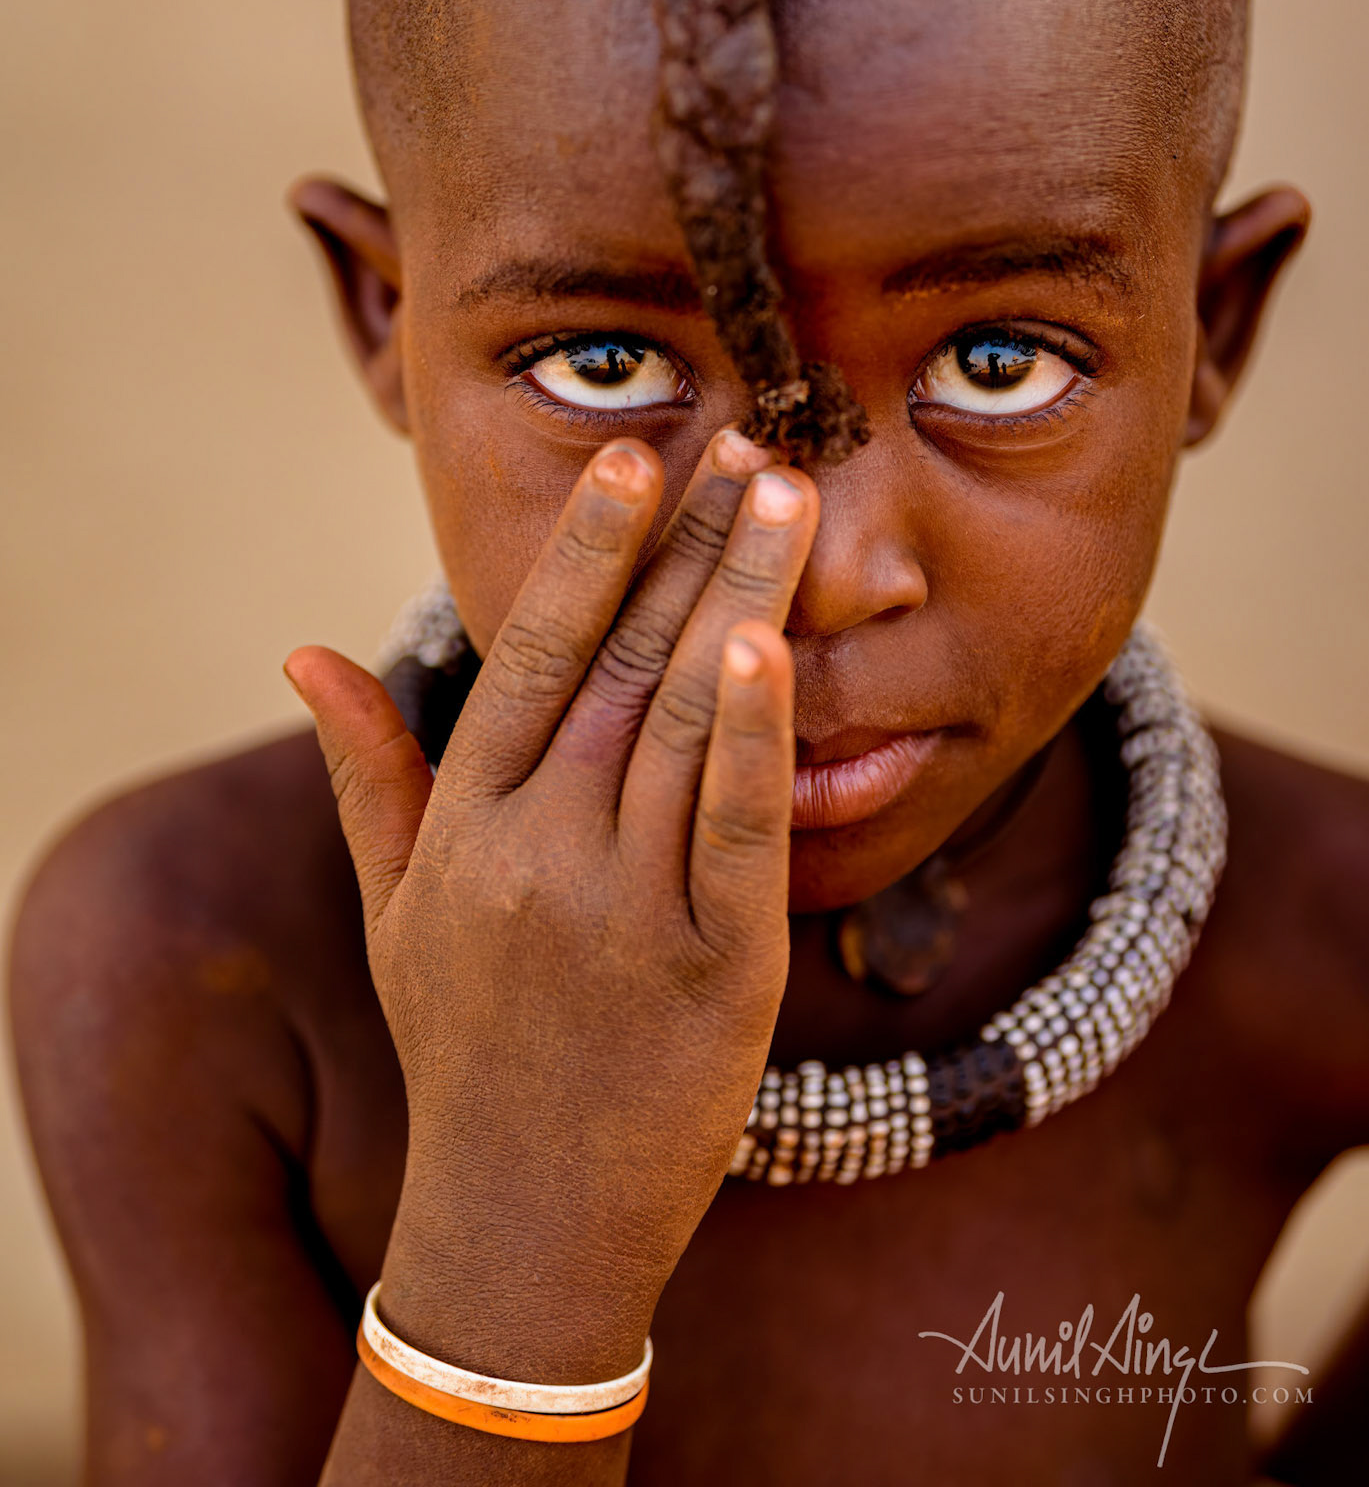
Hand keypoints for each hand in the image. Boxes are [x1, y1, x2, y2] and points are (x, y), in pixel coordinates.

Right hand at [286, 432, 817, 1385]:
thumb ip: (368, 774)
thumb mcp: (396, 912)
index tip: (634, 459)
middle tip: (750, 437)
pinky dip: (752, 739)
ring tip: (790, 498)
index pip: (527, 656)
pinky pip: (733, 834)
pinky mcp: (715, 978)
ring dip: (740, 597)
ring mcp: (624, 915)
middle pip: (620, 665)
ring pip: (684, 724)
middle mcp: (536, 857)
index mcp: (466, 831)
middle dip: (689, 542)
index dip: (585, 550)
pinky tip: (770, 649)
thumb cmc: (465, 1051)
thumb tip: (306, 654)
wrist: (525, 1229)